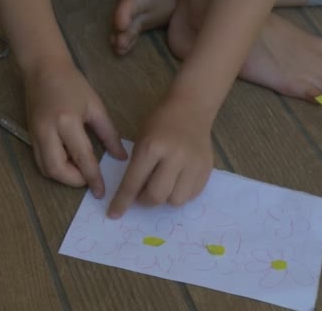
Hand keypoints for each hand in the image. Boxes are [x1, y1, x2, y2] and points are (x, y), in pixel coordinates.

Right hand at [25, 62, 126, 197]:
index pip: (82, 157)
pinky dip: (55, 169)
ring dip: (64, 177)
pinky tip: (69, 164)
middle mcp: (47, 131)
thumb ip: (109, 134)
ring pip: (45, 169)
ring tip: (81, 172)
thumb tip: (120, 157)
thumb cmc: (73, 84)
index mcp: (67, 121)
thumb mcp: (96, 107)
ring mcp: (34, 134)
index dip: (93, 177)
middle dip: (74, 181)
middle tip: (90, 180)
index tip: (101, 191)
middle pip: (57, 170)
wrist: (43, 68)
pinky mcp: (29, 136)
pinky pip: (40, 161)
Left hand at [107, 97, 213, 218]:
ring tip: (163, 186)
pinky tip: (177, 182)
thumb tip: (133, 197)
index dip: (122, 202)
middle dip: (145, 200)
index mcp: (153, 147)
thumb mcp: (142, 139)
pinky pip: (192, 195)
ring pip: (176, 200)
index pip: (133, 183)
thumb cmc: (161, 122)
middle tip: (143, 194)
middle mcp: (175, 158)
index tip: (114, 214)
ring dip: (165, 198)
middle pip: (157, 196)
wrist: (192, 108)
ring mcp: (194, 164)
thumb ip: (138, 166)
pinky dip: (181, 193)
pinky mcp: (207, 169)